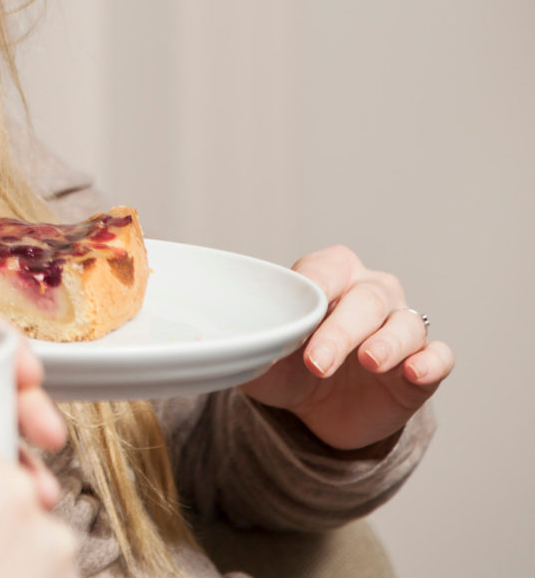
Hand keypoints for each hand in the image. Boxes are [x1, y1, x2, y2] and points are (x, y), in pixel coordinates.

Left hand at [240, 244, 452, 449]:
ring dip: (387, 343)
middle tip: (318, 362)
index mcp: (330, 275)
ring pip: (406, 324)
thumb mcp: (262, 358)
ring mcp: (401, 326)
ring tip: (368, 362)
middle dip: (340, 331)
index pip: (326, 270)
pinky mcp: (424, 364)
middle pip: (365, 300)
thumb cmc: (289, 367)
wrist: (316, 411)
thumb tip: (242, 342)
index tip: (302, 315)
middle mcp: (371, 292)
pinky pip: (439, 355)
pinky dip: (430, 362)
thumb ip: (253, 344)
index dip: (314, 289)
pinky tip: (414, 373)